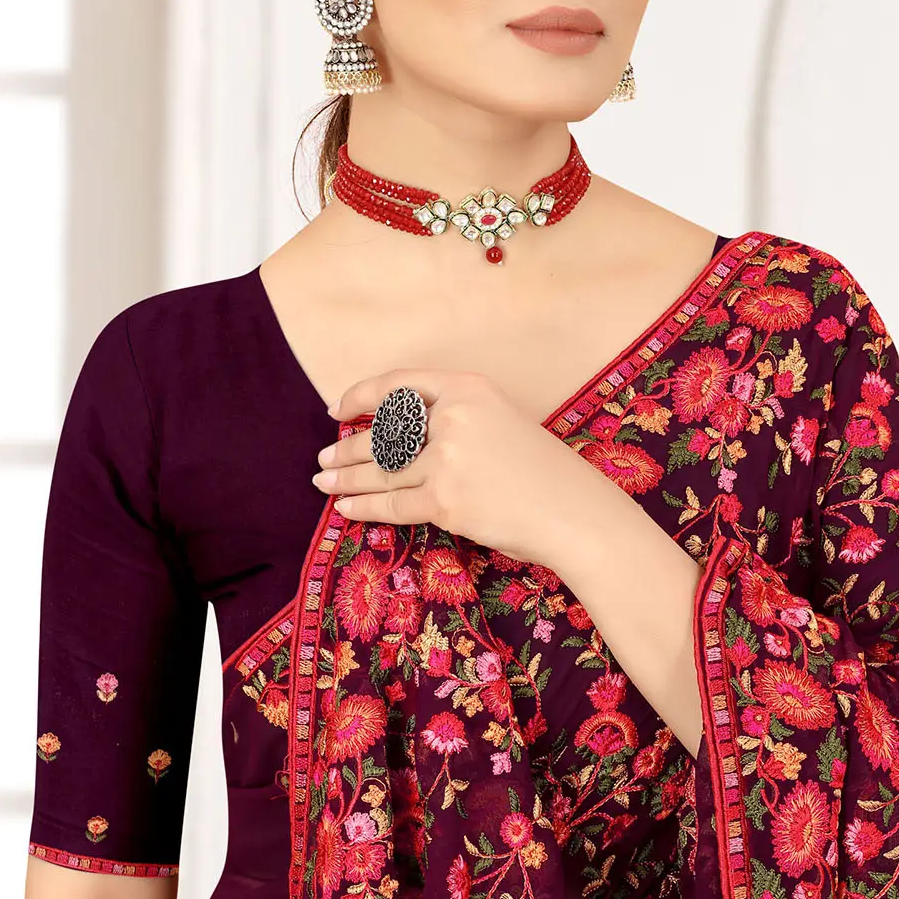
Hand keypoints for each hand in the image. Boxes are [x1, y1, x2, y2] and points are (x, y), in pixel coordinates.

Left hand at [312, 367, 596, 566]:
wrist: (575, 512)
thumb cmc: (544, 472)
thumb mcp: (502, 421)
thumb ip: (455, 421)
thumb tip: (399, 438)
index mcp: (469, 388)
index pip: (399, 386)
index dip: (361, 396)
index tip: (338, 410)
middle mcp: (453, 418)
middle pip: (384, 433)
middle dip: (347, 449)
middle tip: (324, 459)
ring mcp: (447, 460)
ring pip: (382, 471)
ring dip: (346, 479)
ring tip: (323, 482)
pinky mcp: (445, 501)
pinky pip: (392, 505)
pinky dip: (363, 508)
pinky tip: (345, 508)